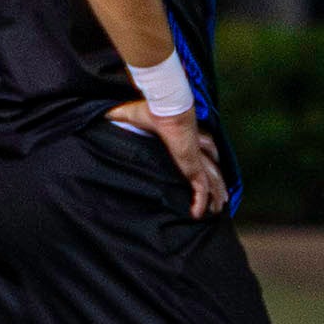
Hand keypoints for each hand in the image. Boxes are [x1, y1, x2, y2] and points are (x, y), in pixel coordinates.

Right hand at [107, 100, 226, 217]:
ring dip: (215, 195)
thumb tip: (102, 114)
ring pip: (212, 179)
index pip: (203, 146)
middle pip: (212, 166)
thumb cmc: (150, 109)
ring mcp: (194, 157)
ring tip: (216, 210)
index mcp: (185, 134)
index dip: (208, 157)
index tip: (208, 167)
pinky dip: (200, 202)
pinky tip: (197, 214)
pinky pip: (200, 187)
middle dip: (218, 182)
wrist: (163, 108)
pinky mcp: (192, 165)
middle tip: (220, 198)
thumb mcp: (130, 114)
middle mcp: (193, 147)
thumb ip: (118, 115)